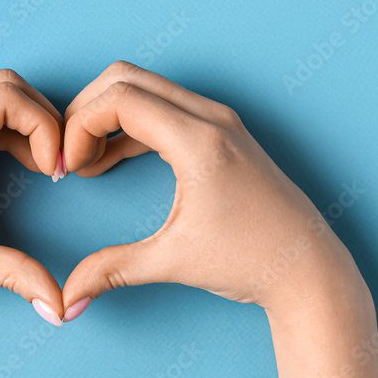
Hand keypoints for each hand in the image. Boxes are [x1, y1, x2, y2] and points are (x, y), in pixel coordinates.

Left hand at [0, 69, 68, 341]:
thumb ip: (13, 274)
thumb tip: (59, 306)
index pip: (8, 98)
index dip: (46, 127)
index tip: (55, 170)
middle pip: (0, 84)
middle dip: (39, 117)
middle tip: (54, 163)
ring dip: (18, 119)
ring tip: (36, 165)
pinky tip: (8, 160)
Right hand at [61, 61, 360, 319]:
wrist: (309, 269)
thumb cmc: (253, 261)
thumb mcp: (173, 263)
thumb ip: (112, 271)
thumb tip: (68, 299)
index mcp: (200, 141)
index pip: (120, 98)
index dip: (79, 126)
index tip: (70, 168)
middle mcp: (212, 118)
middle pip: (126, 78)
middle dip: (86, 110)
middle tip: (70, 156)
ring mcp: (221, 121)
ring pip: (146, 87)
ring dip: (108, 115)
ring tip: (88, 162)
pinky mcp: (224, 133)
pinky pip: (165, 107)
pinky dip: (131, 124)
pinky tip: (113, 160)